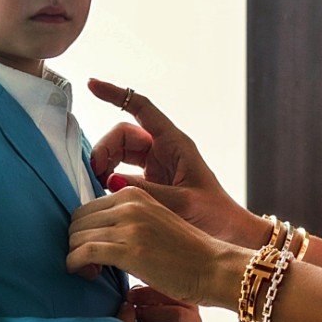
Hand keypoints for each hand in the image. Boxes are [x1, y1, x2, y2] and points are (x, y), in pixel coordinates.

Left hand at [68, 185, 228, 304]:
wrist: (213, 268)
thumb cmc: (186, 254)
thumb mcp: (155, 224)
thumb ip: (128, 221)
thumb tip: (93, 234)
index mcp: (136, 194)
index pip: (87, 209)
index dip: (83, 232)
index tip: (92, 252)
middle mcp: (130, 204)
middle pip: (77, 222)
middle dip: (76, 244)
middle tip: (89, 265)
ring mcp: (129, 226)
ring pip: (76, 237)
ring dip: (75, 257)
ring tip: (90, 272)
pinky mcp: (128, 250)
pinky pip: (83, 253)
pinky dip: (76, 265)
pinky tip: (87, 274)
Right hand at [87, 79, 267, 246]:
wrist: (229, 236)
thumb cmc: (215, 216)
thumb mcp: (182, 203)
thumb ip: (147, 192)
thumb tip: (110, 181)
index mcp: (176, 144)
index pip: (142, 108)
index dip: (117, 94)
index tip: (92, 85)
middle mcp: (165, 150)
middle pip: (124, 134)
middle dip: (106, 148)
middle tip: (97, 173)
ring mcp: (157, 166)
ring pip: (121, 153)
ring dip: (106, 164)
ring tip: (100, 184)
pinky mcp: (152, 184)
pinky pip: (123, 172)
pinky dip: (111, 178)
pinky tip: (106, 192)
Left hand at [126, 284, 200, 321]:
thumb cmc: (152, 318)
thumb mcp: (151, 303)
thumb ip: (144, 295)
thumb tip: (131, 294)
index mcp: (189, 303)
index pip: (174, 295)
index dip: (150, 294)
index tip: (131, 295)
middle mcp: (195, 321)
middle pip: (177, 314)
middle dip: (153, 313)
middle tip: (136, 312)